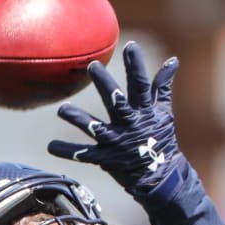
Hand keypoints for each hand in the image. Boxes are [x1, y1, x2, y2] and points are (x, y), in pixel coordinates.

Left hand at [47, 41, 187, 205]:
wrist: (161, 177)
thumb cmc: (160, 140)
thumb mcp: (164, 113)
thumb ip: (162, 87)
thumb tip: (173, 60)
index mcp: (144, 112)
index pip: (141, 85)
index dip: (136, 67)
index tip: (130, 47)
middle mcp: (129, 125)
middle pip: (116, 101)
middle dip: (106, 84)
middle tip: (93, 66)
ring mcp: (117, 142)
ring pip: (95, 128)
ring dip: (78, 119)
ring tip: (62, 110)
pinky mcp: (106, 159)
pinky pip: (84, 155)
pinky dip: (68, 151)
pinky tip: (51, 146)